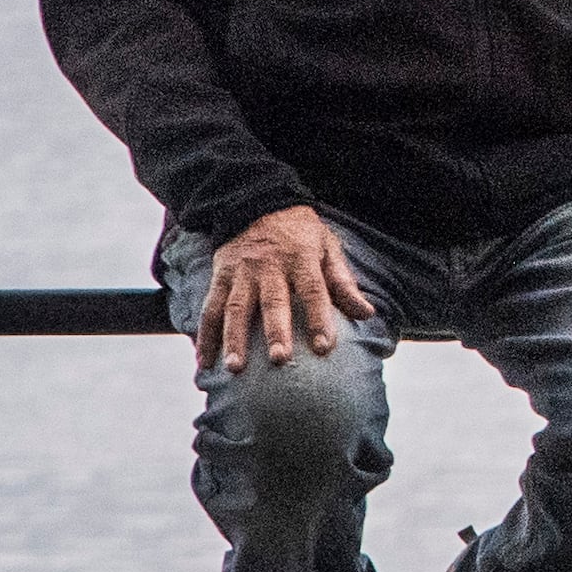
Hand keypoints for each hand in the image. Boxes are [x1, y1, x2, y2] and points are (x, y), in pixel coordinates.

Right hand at [199, 206, 373, 370]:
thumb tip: (367, 313)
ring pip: (235, 307)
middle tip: (279, 359)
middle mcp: (269, 266)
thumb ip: (343, 282)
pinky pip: (210, 307)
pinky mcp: (219, 276)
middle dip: (275, 331)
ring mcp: (241, 271)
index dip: (319, 318)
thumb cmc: (300, 233)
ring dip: (234, 339)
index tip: (324, 347)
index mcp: (301, 258)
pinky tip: (205, 361)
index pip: (313, 290)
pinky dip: (205, 335)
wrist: (256, 203)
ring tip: (235, 368)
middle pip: (272, 301)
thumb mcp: (327, 247)